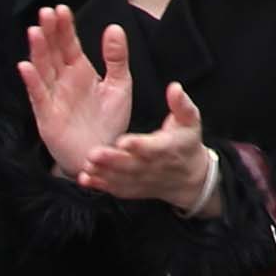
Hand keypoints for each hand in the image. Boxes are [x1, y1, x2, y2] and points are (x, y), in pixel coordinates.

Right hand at [18, 6, 134, 180]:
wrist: (105, 152)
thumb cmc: (110, 119)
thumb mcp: (120, 84)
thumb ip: (116, 57)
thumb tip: (114, 27)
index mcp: (80, 71)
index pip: (69, 44)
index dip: (64, 27)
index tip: (61, 8)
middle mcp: (63, 81)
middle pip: (53, 52)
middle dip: (49, 32)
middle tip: (46, 12)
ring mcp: (53, 97)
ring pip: (42, 69)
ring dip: (38, 51)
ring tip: (35, 31)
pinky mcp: (47, 115)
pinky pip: (38, 96)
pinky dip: (32, 81)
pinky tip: (25, 66)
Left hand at [79, 80, 216, 208]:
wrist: (190, 177)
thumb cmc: (187, 143)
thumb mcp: (190, 120)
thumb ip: (181, 104)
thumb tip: (174, 87)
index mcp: (168, 147)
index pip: (153, 147)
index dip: (139, 145)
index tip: (123, 141)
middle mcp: (154, 165)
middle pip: (131, 164)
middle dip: (112, 160)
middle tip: (94, 153)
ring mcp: (142, 179)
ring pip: (121, 178)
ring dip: (103, 172)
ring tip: (87, 165)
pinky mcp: (133, 188)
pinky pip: (116, 188)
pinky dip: (101, 185)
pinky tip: (85, 179)